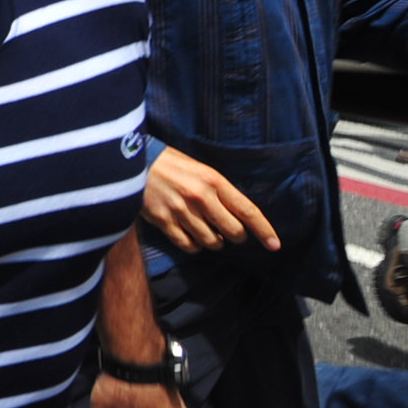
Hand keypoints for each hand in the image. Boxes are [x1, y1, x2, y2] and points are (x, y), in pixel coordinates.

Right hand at [142, 146, 279, 252]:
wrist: (131, 161)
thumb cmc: (170, 165)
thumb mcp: (200, 170)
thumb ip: (219, 191)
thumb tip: (238, 216)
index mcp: (214, 181)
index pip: (248, 211)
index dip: (264, 230)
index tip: (275, 245)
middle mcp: (200, 197)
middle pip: (233, 232)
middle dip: (235, 236)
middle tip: (229, 232)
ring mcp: (181, 211)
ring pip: (212, 242)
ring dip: (214, 242)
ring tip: (207, 231)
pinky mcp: (163, 220)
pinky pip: (188, 245)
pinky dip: (194, 246)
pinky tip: (190, 237)